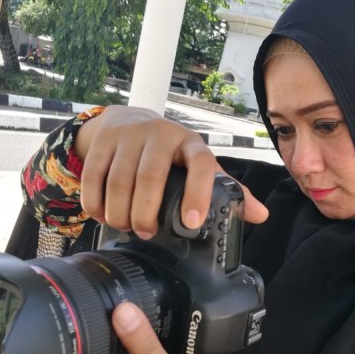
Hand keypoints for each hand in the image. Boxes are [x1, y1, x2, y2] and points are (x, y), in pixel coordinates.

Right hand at [75, 106, 268, 238]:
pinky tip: (101, 215)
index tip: (191, 223)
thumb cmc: (170, 152)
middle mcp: (161, 134)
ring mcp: (130, 135)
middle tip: (146, 233)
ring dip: (119, 212)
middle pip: (150, 178)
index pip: (203, 164)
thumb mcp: (199, 165)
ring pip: (120, 180)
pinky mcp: (104, 139)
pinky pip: (93, 175)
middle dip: (145, 213)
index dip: (198, 194)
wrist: (130, 120)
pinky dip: (95, 202)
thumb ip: (227, 189)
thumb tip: (261, 216)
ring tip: (124, 226)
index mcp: (192, 144)